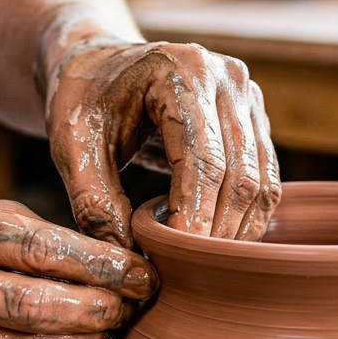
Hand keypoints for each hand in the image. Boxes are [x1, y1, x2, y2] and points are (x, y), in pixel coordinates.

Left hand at [44, 40, 281, 247]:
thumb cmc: (83, 100)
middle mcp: (226, 78)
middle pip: (241, 174)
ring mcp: (247, 97)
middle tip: (192, 274)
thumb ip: (94, 201)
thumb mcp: (72, 146)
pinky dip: (245, 216)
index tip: (179, 260)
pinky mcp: (253, 119)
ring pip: (262, 181)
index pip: (204, 159)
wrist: (98, 64)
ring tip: (204, 264)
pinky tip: (216, 241)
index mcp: (181, 71)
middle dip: (219, 232)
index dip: (196, 215)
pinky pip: (264, 179)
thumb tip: (129, 260)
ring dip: (237, 230)